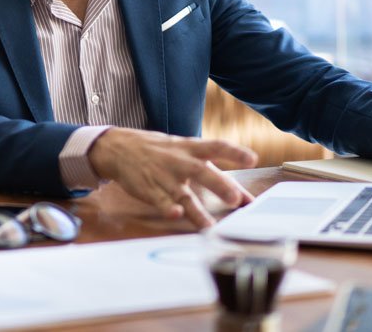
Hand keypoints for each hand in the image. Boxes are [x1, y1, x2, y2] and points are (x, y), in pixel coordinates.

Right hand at [88, 128, 257, 228]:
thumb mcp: (185, 152)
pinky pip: (160, 201)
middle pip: (202, 172)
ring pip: (183, 195)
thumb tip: (245, 197)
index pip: (216, 146)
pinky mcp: (150, 190)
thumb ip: (215, 174)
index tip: (252, 159)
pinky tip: (175, 215)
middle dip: (219, 185)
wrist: (119, 148)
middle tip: (234, 199)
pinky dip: (167, 208)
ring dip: (197, 211)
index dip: (234, 152)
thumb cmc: (160, 151)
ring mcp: (164, 177)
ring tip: (209, 226)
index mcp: (190, 148)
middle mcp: (179, 162)